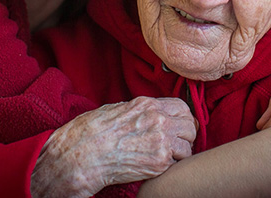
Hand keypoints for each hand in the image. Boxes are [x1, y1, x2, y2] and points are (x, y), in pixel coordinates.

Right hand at [31, 96, 196, 197]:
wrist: (80, 157)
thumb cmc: (90, 133)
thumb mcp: (115, 110)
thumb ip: (137, 111)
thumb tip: (145, 113)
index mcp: (146, 105)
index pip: (181, 107)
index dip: (182, 118)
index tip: (178, 126)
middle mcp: (157, 119)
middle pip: (190, 125)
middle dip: (185, 135)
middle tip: (176, 144)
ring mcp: (160, 141)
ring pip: (188, 146)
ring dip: (181, 152)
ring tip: (167, 157)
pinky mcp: (159, 162)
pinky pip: (178, 163)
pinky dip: (172, 166)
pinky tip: (158, 166)